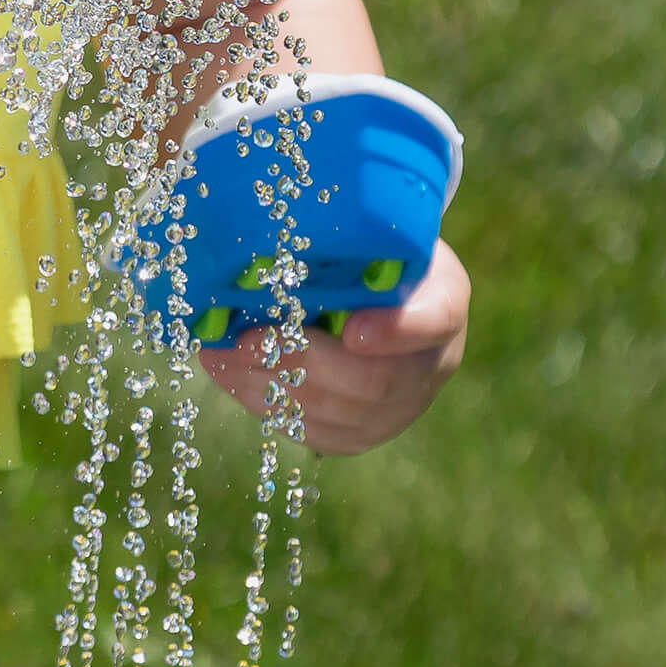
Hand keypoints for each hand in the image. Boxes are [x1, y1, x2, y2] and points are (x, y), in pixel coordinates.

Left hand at [200, 235, 469, 453]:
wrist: (375, 296)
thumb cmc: (367, 255)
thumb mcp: (371, 231)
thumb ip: (345, 237)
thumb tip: (271, 232)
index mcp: (442, 302)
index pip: (436, 319)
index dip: (397, 331)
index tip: (353, 331)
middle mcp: (430, 366)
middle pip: (376, 382)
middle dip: (304, 362)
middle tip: (249, 341)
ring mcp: (397, 410)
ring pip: (336, 414)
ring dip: (270, 385)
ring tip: (222, 355)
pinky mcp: (357, 435)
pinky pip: (311, 431)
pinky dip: (263, 402)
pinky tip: (229, 374)